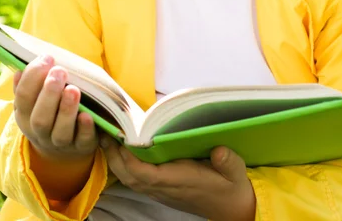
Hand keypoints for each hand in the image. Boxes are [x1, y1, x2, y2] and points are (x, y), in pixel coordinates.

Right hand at [13, 54, 97, 161]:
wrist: (66, 145)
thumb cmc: (52, 110)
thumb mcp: (36, 100)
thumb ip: (29, 85)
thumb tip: (19, 70)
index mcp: (26, 116)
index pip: (23, 98)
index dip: (32, 77)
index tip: (46, 58)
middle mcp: (41, 132)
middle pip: (40, 118)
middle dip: (49, 93)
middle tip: (59, 71)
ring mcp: (61, 142)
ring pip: (60, 131)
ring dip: (66, 109)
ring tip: (73, 89)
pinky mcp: (82, 146)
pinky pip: (82, 140)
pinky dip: (84, 128)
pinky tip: (87, 115)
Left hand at [100, 135, 255, 220]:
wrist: (231, 209)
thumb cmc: (231, 187)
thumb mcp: (236, 172)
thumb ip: (228, 161)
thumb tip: (219, 150)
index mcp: (181, 181)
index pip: (147, 174)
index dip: (131, 160)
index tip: (123, 139)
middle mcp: (166, 187)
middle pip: (130, 177)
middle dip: (115, 157)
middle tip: (105, 131)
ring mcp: (161, 190)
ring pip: (130, 179)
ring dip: (116, 161)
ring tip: (108, 136)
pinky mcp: (161, 188)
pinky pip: (136, 179)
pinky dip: (124, 165)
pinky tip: (122, 149)